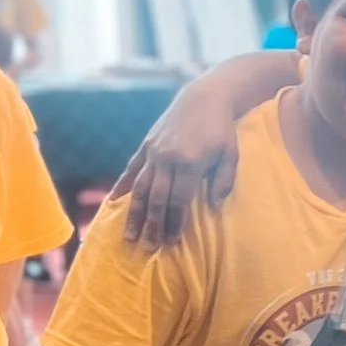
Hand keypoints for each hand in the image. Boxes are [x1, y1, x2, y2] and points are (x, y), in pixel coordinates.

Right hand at [115, 87, 243, 246]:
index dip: (174, 223)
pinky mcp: (146, 144)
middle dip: (152, 225)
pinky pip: (132, 168)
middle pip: (157, 199)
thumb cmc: (222, 129)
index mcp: (190, 163)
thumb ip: (223, 181)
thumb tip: (213, 208)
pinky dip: (122, 186)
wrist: (205, 97)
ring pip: (140, 187)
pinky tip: (114, 202)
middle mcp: (168, 158)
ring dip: (134, 213)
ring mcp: (154, 151)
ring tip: (129, 235)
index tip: (171, 243)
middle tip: (148, 248)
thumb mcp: (231, 155)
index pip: (179, 201)